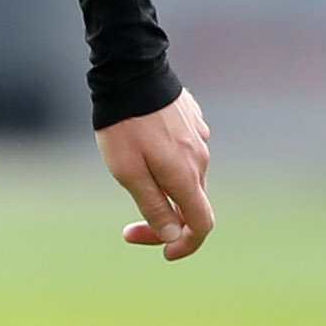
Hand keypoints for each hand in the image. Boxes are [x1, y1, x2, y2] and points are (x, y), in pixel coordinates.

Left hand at [98, 91, 212, 259]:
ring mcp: (199, 138)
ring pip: (187, 179)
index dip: (186, 245)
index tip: (164, 253)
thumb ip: (154, 206)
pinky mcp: (192, 122)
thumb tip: (173, 235)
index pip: (201, 224)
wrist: (130, 72)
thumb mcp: (129, 173)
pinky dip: (166, 166)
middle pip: (192, 204)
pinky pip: (184, 154)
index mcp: (186, 176)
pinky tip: (143, 152)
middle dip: (164, 221)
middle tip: (128, 228)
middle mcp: (201, 159)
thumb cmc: (124, 126)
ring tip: (129, 180)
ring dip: (164, 192)